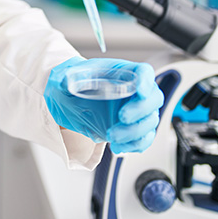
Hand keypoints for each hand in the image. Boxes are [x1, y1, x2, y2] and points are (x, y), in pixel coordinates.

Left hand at [44, 56, 163, 153]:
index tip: (140, 91)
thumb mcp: (67, 77)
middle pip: (153, 98)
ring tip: (112, 136)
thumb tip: (64, 81)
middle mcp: (134, 91)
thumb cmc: (75, 83)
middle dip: (141, 110)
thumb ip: (66, 78)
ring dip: (134, 132)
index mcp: (122, 72)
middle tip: (122, 117)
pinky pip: (144, 139)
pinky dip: (134, 146)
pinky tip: (118, 147)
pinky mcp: (132, 129)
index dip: (146, 80)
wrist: (70, 100)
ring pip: (149, 122)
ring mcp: (136, 111)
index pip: (143, 72)